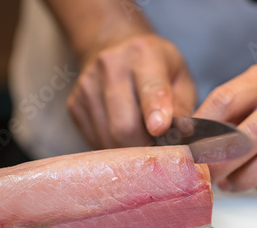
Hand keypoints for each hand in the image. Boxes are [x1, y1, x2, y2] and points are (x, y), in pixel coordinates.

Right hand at [67, 34, 195, 148]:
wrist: (114, 49)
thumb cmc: (156, 68)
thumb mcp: (180, 77)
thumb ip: (182, 106)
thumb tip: (181, 135)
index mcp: (144, 55)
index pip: (149, 88)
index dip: (155, 111)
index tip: (160, 129)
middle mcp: (110, 66)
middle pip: (124, 125)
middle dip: (144, 147)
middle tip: (158, 150)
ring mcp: (87, 86)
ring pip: (108, 138)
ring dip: (128, 150)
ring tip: (141, 140)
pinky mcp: (74, 105)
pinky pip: (95, 140)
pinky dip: (112, 146)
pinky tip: (122, 135)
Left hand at [194, 60, 256, 194]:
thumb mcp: (246, 99)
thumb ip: (217, 116)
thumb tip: (180, 138)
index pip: (226, 100)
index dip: (202, 129)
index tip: (188, 151)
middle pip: (252, 133)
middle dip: (223, 161)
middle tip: (208, 177)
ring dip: (247, 177)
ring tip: (231, 184)